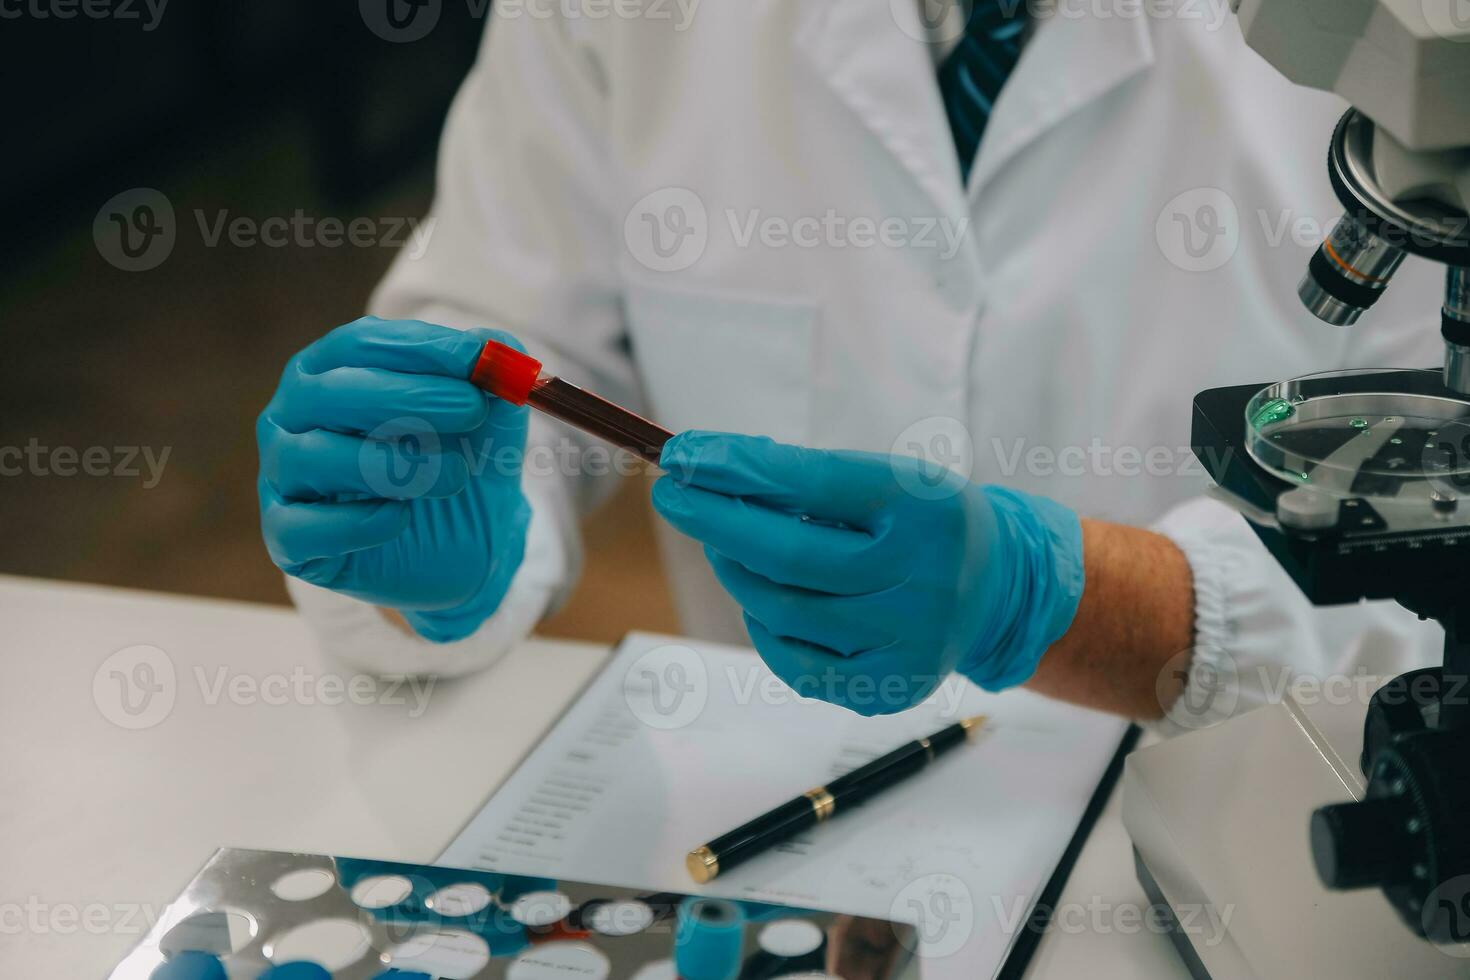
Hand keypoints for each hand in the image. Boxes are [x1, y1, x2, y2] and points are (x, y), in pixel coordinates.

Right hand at [257, 317, 529, 641]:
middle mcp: (293, 415)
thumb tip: (502, 348)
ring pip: (315, 457)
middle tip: (473, 408)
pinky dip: (358, 523)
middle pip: (332, 393)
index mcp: (331, 370)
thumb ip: (494, 381)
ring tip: (454, 476)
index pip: (360, 344)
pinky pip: (305, 526)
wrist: (459, 548)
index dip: (420, 348)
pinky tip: (400, 520)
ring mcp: (282, 475)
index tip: (478, 359)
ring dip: (393, 465)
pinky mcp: (287, 538)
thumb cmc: (458, 462)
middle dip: (409, 397)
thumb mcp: (489, 422)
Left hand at [652, 432, 1084, 713]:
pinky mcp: (892, 687)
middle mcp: (923, 577)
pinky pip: (796, 663)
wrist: (997, 593)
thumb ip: (808, 478)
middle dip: (715, 520)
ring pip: (782, 610)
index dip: (740, 467)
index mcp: (925, 506)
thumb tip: (707, 469)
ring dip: (736, 571)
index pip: (814, 482)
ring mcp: (909, 640)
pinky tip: (761, 600)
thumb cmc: (921, 524)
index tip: (684, 454)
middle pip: (788, 554)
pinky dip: (763, 626)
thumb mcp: (887, 480)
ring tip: (725, 545)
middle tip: (673, 495)